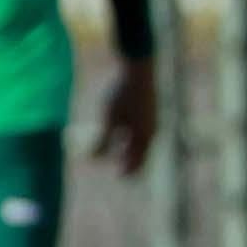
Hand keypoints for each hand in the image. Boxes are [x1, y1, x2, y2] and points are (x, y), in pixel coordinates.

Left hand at [90, 60, 159, 178]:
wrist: (139, 70)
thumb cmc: (123, 95)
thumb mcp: (109, 119)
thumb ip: (103, 141)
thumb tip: (93, 160)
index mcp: (144, 138)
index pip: (137, 164)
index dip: (126, 172)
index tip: (116, 176)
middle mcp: (151, 133)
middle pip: (141, 156)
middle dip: (127, 162)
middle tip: (115, 168)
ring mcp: (152, 122)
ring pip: (141, 144)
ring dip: (128, 150)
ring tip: (114, 151)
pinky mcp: (149, 113)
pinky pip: (141, 133)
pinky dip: (131, 139)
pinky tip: (121, 133)